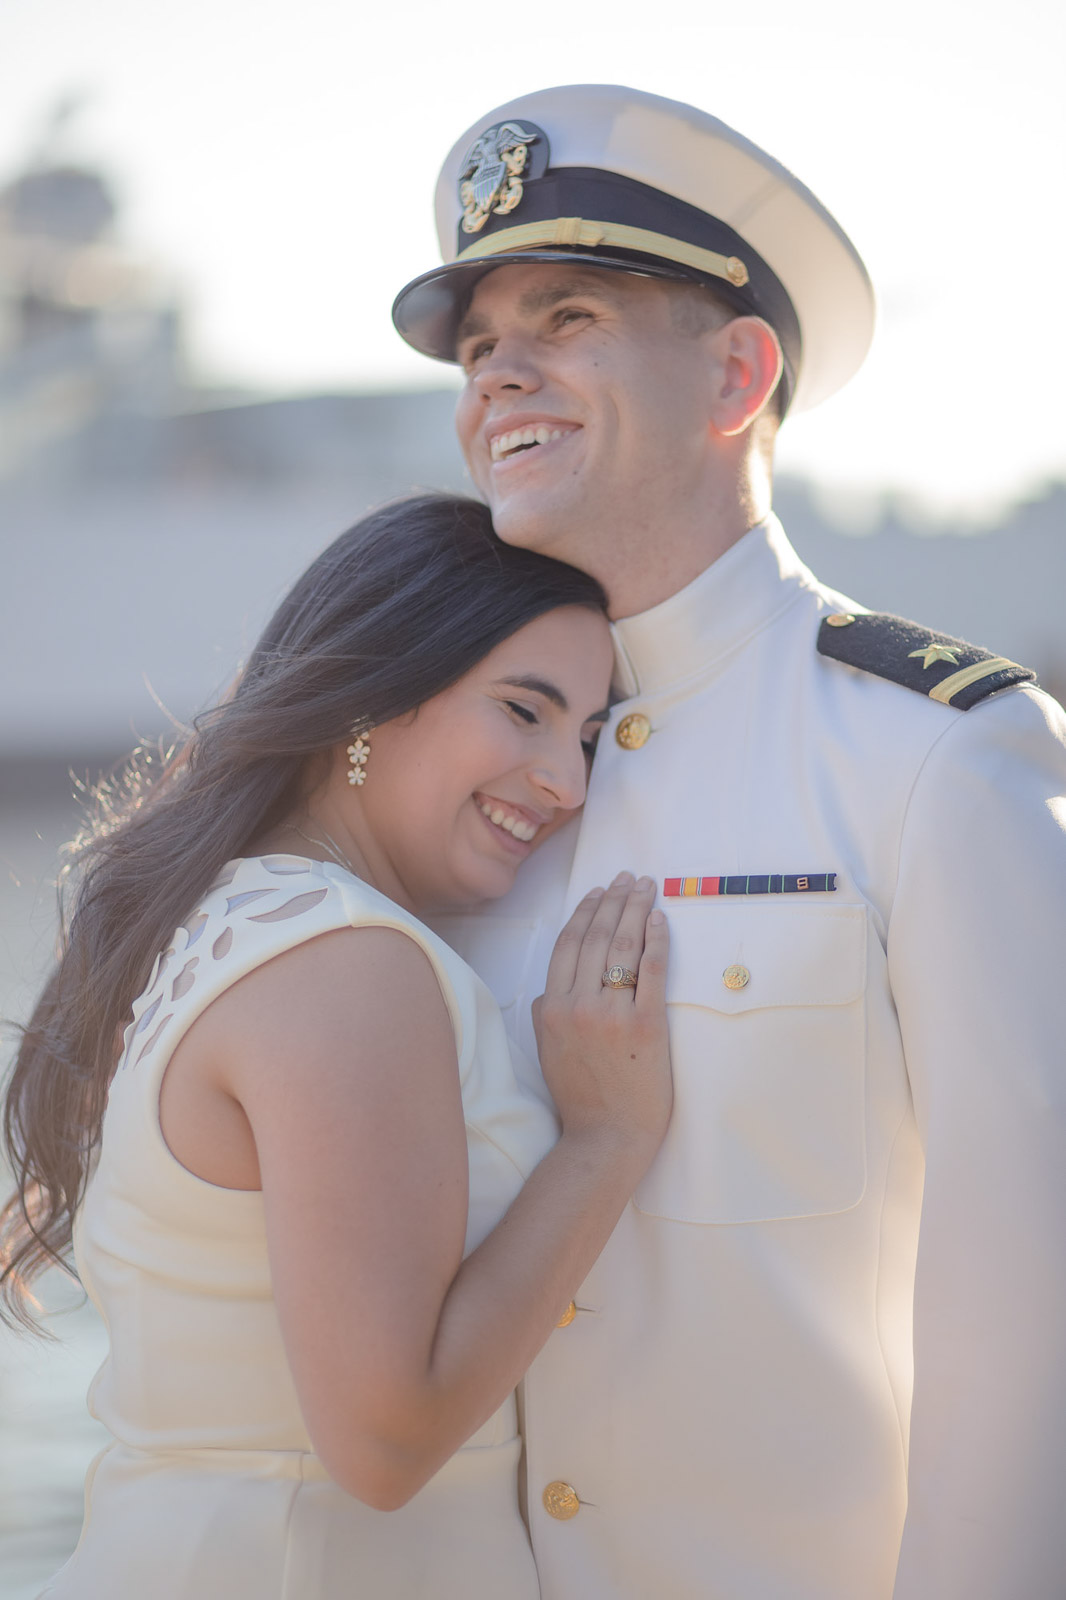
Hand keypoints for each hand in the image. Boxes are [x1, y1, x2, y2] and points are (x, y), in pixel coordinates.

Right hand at [532, 873, 671, 1157]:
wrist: (606, 1138)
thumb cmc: (580, 1097)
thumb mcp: (548, 1051)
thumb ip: (547, 1014)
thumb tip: (551, 989)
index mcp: (551, 1008)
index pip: (568, 945)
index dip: (585, 912)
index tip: (599, 891)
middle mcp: (577, 1005)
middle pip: (596, 937)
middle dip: (614, 900)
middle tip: (628, 878)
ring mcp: (611, 1014)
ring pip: (622, 946)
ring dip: (635, 910)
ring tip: (645, 888)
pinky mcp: (645, 1024)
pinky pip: (651, 970)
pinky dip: (656, 939)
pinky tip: (660, 920)